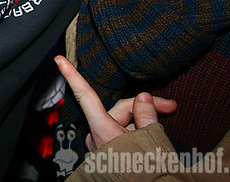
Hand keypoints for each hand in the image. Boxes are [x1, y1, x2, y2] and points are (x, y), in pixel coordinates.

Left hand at [55, 55, 176, 151]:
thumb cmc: (153, 172)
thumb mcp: (154, 137)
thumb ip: (146, 113)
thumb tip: (142, 98)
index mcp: (103, 130)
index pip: (85, 95)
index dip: (72, 75)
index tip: (58, 60)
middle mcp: (97, 138)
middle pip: (118, 110)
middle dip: (144, 106)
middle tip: (171, 107)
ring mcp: (102, 149)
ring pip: (122, 124)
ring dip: (142, 122)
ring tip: (165, 128)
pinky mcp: (108, 156)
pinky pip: (121, 136)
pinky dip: (136, 133)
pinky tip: (154, 137)